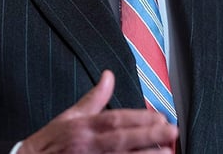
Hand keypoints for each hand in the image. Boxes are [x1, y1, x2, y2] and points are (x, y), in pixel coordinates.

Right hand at [18, 70, 176, 153]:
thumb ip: (95, 98)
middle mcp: (88, 145)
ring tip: (167, 152)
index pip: (115, 120)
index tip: (161, 117)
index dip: (139, 118)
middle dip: (148, 135)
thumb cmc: (51, 142)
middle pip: (121, 139)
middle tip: (172, 132)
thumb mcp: (70, 116)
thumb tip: (109, 75)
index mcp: (84, 126)